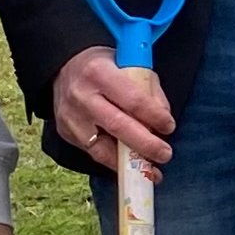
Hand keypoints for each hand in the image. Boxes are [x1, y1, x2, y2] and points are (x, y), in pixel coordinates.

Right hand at [50, 45, 172, 177]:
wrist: (65, 68)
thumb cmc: (105, 67)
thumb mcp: (129, 65)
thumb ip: (149, 90)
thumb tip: (164, 119)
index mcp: (100, 73)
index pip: (133, 99)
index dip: (154, 116)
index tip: (169, 127)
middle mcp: (82, 96)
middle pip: (118, 126)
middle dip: (145, 144)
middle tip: (165, 154)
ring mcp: (71, 117)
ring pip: (102, 148)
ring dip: (130, 161)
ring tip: (151, 168)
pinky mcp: (66, 132)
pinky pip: (94, 153)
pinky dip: (115, 162)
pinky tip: (130, 166)